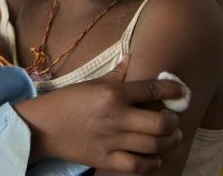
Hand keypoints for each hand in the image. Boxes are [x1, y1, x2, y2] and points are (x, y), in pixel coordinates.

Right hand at [15, 58, 184, 174]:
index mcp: (111, 93)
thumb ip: (115, 74)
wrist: (41, 127)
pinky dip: (152, 163)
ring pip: (154, 145)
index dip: (172, 89)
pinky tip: (154, 157)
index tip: (180, 91)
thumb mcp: (90, 83)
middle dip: (174, 122)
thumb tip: (131, 57)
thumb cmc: (66, 101)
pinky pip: (138, 166)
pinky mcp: (105, 159)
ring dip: (168, 142)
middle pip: (160, 123)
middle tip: (174, 120)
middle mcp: (115, 117)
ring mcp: (111, 140)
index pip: (151, 89)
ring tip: (170, 137)